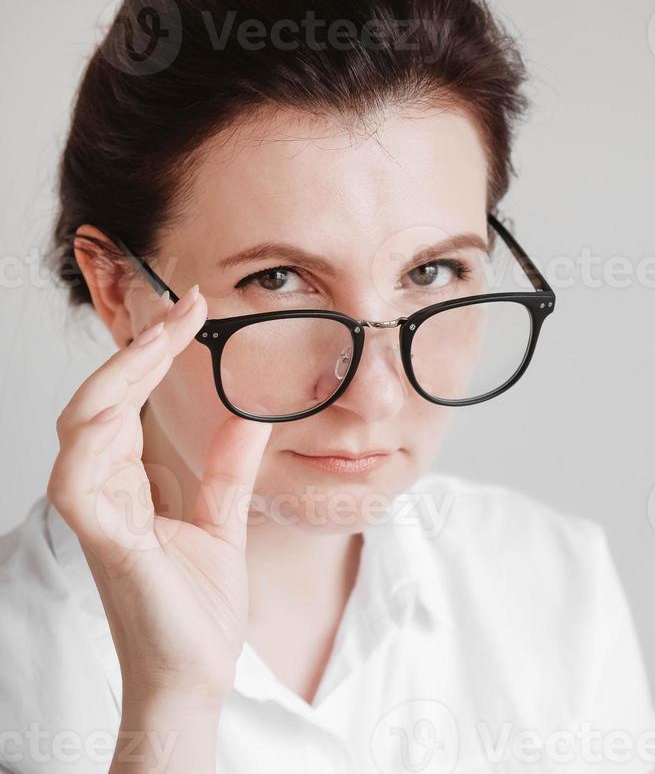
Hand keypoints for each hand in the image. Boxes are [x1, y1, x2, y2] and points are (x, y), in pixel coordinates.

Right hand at [47, 285, 272, 705]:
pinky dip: (95, 434)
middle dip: (137, 349)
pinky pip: (78, 478)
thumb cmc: (197, 609)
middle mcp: (106, 490)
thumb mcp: (222, 519)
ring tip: (162, 339)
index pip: (127, 400)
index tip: (192, 312)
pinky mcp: (102, 539)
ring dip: (117, 375)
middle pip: (100, 399)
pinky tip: (129, 401)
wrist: (194, 678)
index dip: (151, 353)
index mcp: (128, 483)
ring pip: (80, 425)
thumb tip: (249, 414)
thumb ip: (227, 467)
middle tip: (182, 310)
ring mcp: (98, 513)